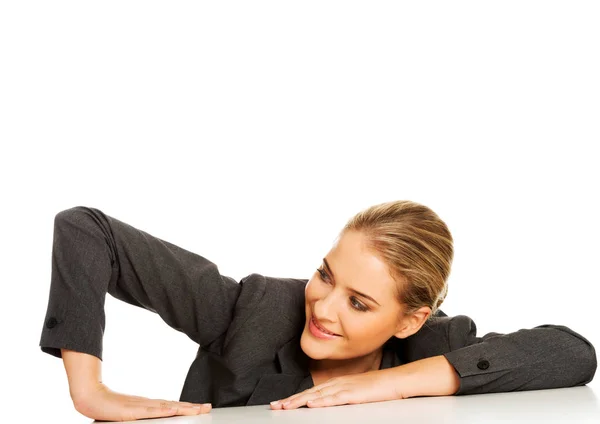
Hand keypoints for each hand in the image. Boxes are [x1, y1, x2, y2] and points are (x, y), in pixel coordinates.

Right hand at [72, 382, 211, 420]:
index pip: (173, 406)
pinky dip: (163, 410)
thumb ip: (143, 414)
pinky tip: (173, 409)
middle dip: (192, 407)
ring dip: (183, 408)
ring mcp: (140, 406)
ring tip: (197, 409)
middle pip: (174, 405)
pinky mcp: (131, 411)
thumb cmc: (109, 407)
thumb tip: (157, 415)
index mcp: (149, 405)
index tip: (203, 407)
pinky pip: (150, 411)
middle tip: (208, 407)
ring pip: (166, 407)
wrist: (91, 398)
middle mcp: (148, 404)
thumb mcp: (130, 413)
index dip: (188, 407)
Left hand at [270, 369, 402, 409]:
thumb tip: (326, 403)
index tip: (281, 403)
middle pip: (309, 393)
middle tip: (275, 406)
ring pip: (318, 395)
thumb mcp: (354, 392)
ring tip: (286, 406)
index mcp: (336, 383)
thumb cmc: (377, 387)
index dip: (295, 398)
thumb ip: (340, 396)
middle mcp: (337, 383)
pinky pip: (335, 398)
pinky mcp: (354, 394)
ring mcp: (345, 388)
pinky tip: (312, 404)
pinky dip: (322, 401)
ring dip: (301, 401)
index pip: (311, 391)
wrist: (394, 381)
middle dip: (291, 400)